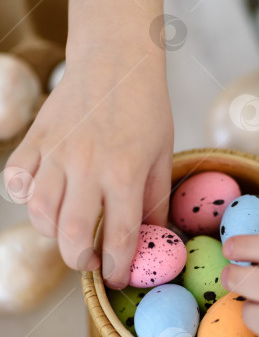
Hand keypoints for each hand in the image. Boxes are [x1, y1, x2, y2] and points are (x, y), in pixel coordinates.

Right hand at [3, 45, 173, 288]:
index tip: (117, 278)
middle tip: (91, 261)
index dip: (118, 267)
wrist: (115, 59)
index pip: (119, 237)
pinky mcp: (36, 139)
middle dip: (80, 261)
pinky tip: (44, 199)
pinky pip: (16, 180)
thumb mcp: (163, 156)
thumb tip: (154, 240)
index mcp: (125, 173)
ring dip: (53, 234)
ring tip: (71, 231)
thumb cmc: (146, 110)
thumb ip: (155, 201)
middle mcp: (87, 167)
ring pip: (39, 213)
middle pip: (72, 235)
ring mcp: (56, 152)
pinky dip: (24, 198)